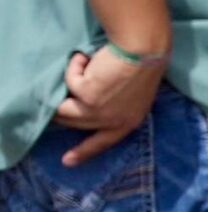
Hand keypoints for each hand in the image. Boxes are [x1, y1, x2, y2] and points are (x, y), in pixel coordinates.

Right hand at [55, 44, 162, 165]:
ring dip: (64, 90)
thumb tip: (83, 106)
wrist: (143, 50)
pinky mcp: (86, 95)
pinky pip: (69, 81)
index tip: (67, 161)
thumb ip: (112, 106)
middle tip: (61, 93)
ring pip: (63, 108)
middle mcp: (113, 121)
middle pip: (75, 123)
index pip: (103, 143)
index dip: (84, 151)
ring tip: (76, 70)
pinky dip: (75, 66)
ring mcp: (98, 110)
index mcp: (128, 122)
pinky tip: (87, 58)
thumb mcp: (132, 95)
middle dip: (63, 108)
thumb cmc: (140, 65)